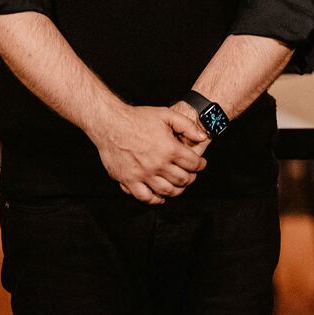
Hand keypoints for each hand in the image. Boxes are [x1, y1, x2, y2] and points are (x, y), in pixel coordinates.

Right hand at [90, 103, 207, 204]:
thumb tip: (202, 136)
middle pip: (182, 179)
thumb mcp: (166, 115)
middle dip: (190, 178)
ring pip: (167, 191)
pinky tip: (160, 196)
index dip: (200, 165)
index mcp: (170, 149)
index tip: (200, 164)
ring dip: (177, 191)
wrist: (111, 124)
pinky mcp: (129, 181)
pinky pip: (145, 197)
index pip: (193, 164)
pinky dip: (155, 199)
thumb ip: (187, 126)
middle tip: (191, 175)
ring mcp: (143, 175)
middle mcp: (158, 164)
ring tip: (178, 186)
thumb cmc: (138, 118)